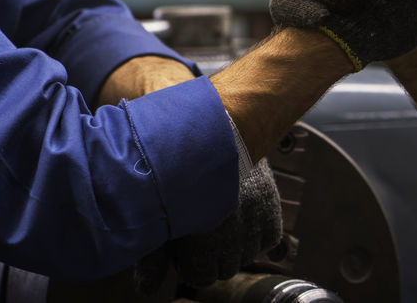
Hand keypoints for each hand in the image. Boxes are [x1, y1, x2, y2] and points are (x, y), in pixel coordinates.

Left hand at [134, 160, 282, 291]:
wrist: (213, 129)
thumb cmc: (177, 171)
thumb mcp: (158, 214)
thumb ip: (152, 257)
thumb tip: (145, 291)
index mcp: (201, 237)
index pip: (201, 277)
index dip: (189, 265)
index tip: (183, 245)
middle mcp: (232, 232)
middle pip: (226, 269)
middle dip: (212, 257)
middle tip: (200, 231)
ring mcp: (254, 218)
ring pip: (248, 256)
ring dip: (236, 247)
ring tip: (221, 223)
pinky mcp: (271, 205)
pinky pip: (270, 240)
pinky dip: (259, 236)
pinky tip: (244, 222)